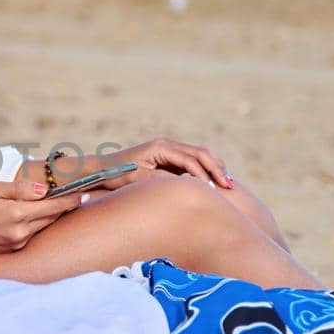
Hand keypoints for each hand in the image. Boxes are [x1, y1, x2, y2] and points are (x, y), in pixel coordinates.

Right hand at [0, 180, 84, 255]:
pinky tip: (36, 218)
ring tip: (60, 205)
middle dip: (64, 207)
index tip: (83, 193)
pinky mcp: (13, 250)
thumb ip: (21, 189)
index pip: (52, 206)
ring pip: (43, 227)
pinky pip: (32, 235)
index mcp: (17, 214)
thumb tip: (45, 189)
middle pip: (52, 218)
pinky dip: (38, 225)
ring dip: (51, 217)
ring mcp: (18, 244)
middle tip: (77, 196)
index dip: (70, 199)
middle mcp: (20, 232)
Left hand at [104, 136, 231, 188]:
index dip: (203, 174)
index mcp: (162, 147)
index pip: (190, 159)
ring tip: (228, 184)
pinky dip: (206, 170)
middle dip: (217, 168)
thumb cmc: (119, 175)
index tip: (213, 189)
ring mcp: (170, 150)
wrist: (103, 169)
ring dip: (215, 168)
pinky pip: (194, 162)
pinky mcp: (170, 158)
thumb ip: (163, 180)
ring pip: (200, 155)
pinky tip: (215, 183)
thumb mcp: (140, 180)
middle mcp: (168, 144)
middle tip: (229, 186)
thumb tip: (185, 186)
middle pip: (201, 153)